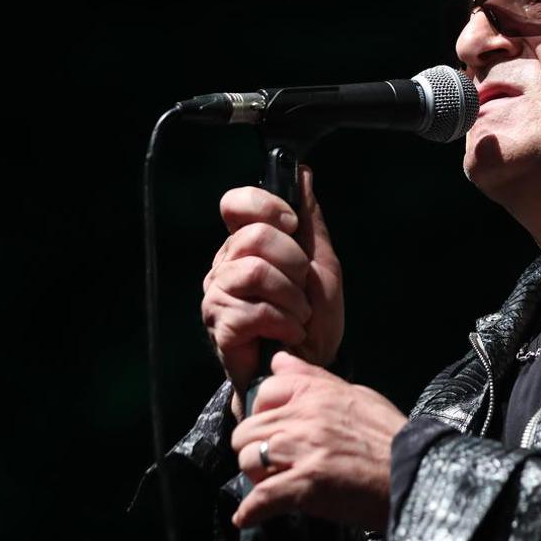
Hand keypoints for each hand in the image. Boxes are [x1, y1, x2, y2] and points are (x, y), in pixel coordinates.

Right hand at [201, 165, 343, 395]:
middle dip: (294, 263)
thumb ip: (310, 221)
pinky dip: (286, 321)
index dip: (264, 205)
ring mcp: (218, 296)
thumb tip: (302, 173)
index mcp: (246, 245)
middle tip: (303, 289)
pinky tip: (290, 332)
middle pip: (254, 237)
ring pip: (255, 271)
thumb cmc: (313, 319)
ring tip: (298, 315)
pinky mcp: (220, 326)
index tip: (290, 223)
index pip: (235, 203)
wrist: (311, 367)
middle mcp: (225, 266)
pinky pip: (256, 309)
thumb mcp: (322, 264)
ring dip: (292, 297)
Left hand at [230, 351, 405, 530]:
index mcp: (317, 392)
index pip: (263, 392)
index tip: (273, 430)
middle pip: (247, 430)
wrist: (418, 473)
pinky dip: (251, 511)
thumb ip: (314, 379)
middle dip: (254, 449)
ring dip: (256, 477)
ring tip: (274, 486)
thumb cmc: (391, 438)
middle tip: (273, 465)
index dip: (263, 415)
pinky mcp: (306, 485)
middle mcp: (305, 416)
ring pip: (248, 460)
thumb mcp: (357, 394)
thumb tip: (279, 361)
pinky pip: (259, 499)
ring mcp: (304, 450)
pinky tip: (252, 516)